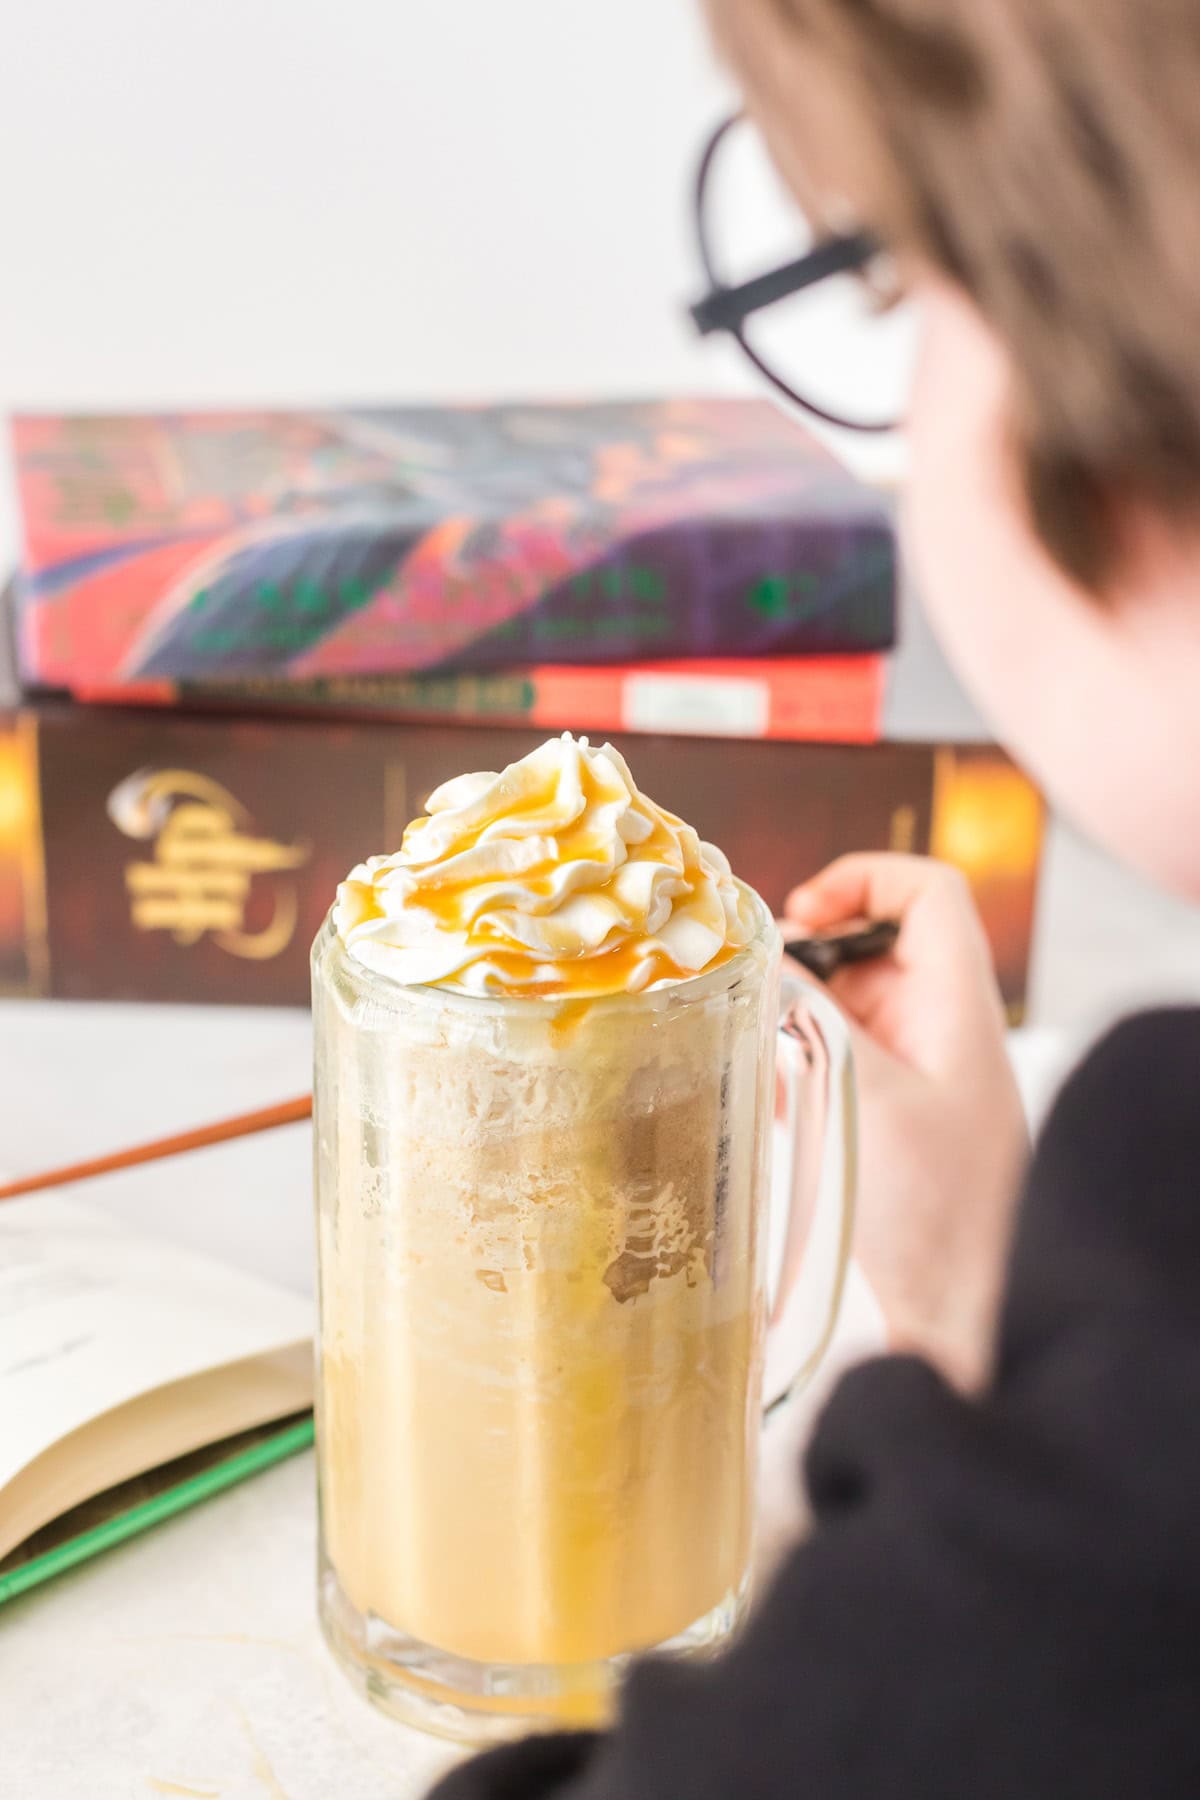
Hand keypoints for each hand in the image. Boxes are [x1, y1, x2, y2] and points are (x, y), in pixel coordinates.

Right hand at [786, 854, 1027, 1391]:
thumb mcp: (865, 1096)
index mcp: (956, 1004)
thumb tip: (764, 958)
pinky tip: (766, 1098)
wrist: (963, 1313)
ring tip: (752, 1049)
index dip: (862, 879)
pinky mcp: (893, 1114)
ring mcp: (919, 1071)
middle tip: (755, 988)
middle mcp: (941, 1026)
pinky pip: (838, 1057)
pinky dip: (797, 1061)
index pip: (927, 891)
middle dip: (807, 954)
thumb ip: (812, 1018)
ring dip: (794, 1014)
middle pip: (875, 942)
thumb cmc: (934, 1210)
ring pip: (848, 1002)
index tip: (798, 915)